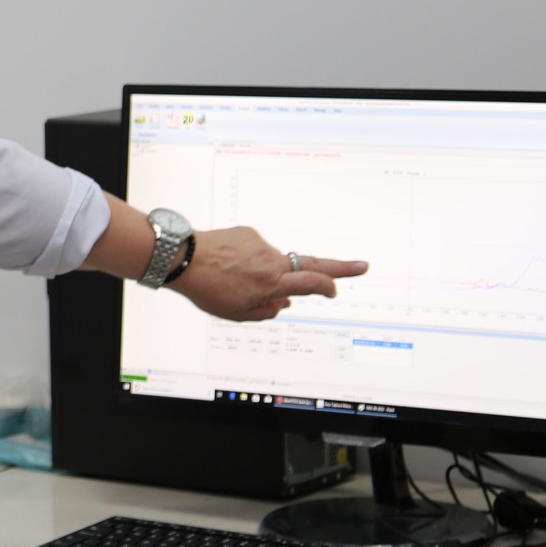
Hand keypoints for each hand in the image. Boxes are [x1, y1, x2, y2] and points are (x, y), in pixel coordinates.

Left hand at [166, 226, 366, 321]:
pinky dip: (248, 261)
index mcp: (271, 283)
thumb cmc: (208, 289)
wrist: (183, 257)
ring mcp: (261, 245)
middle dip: (340, 267)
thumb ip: (267, 311)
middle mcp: (271, 261)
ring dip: (262, 273)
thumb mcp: (238, 313)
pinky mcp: (248, 233)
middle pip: (313, 264)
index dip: (328, 287)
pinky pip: (255, 251)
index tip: (335, 290)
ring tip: (233, 281)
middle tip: (362, 266)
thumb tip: (285, 302)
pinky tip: (227, 267)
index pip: (312, 284)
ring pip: (273, 263)